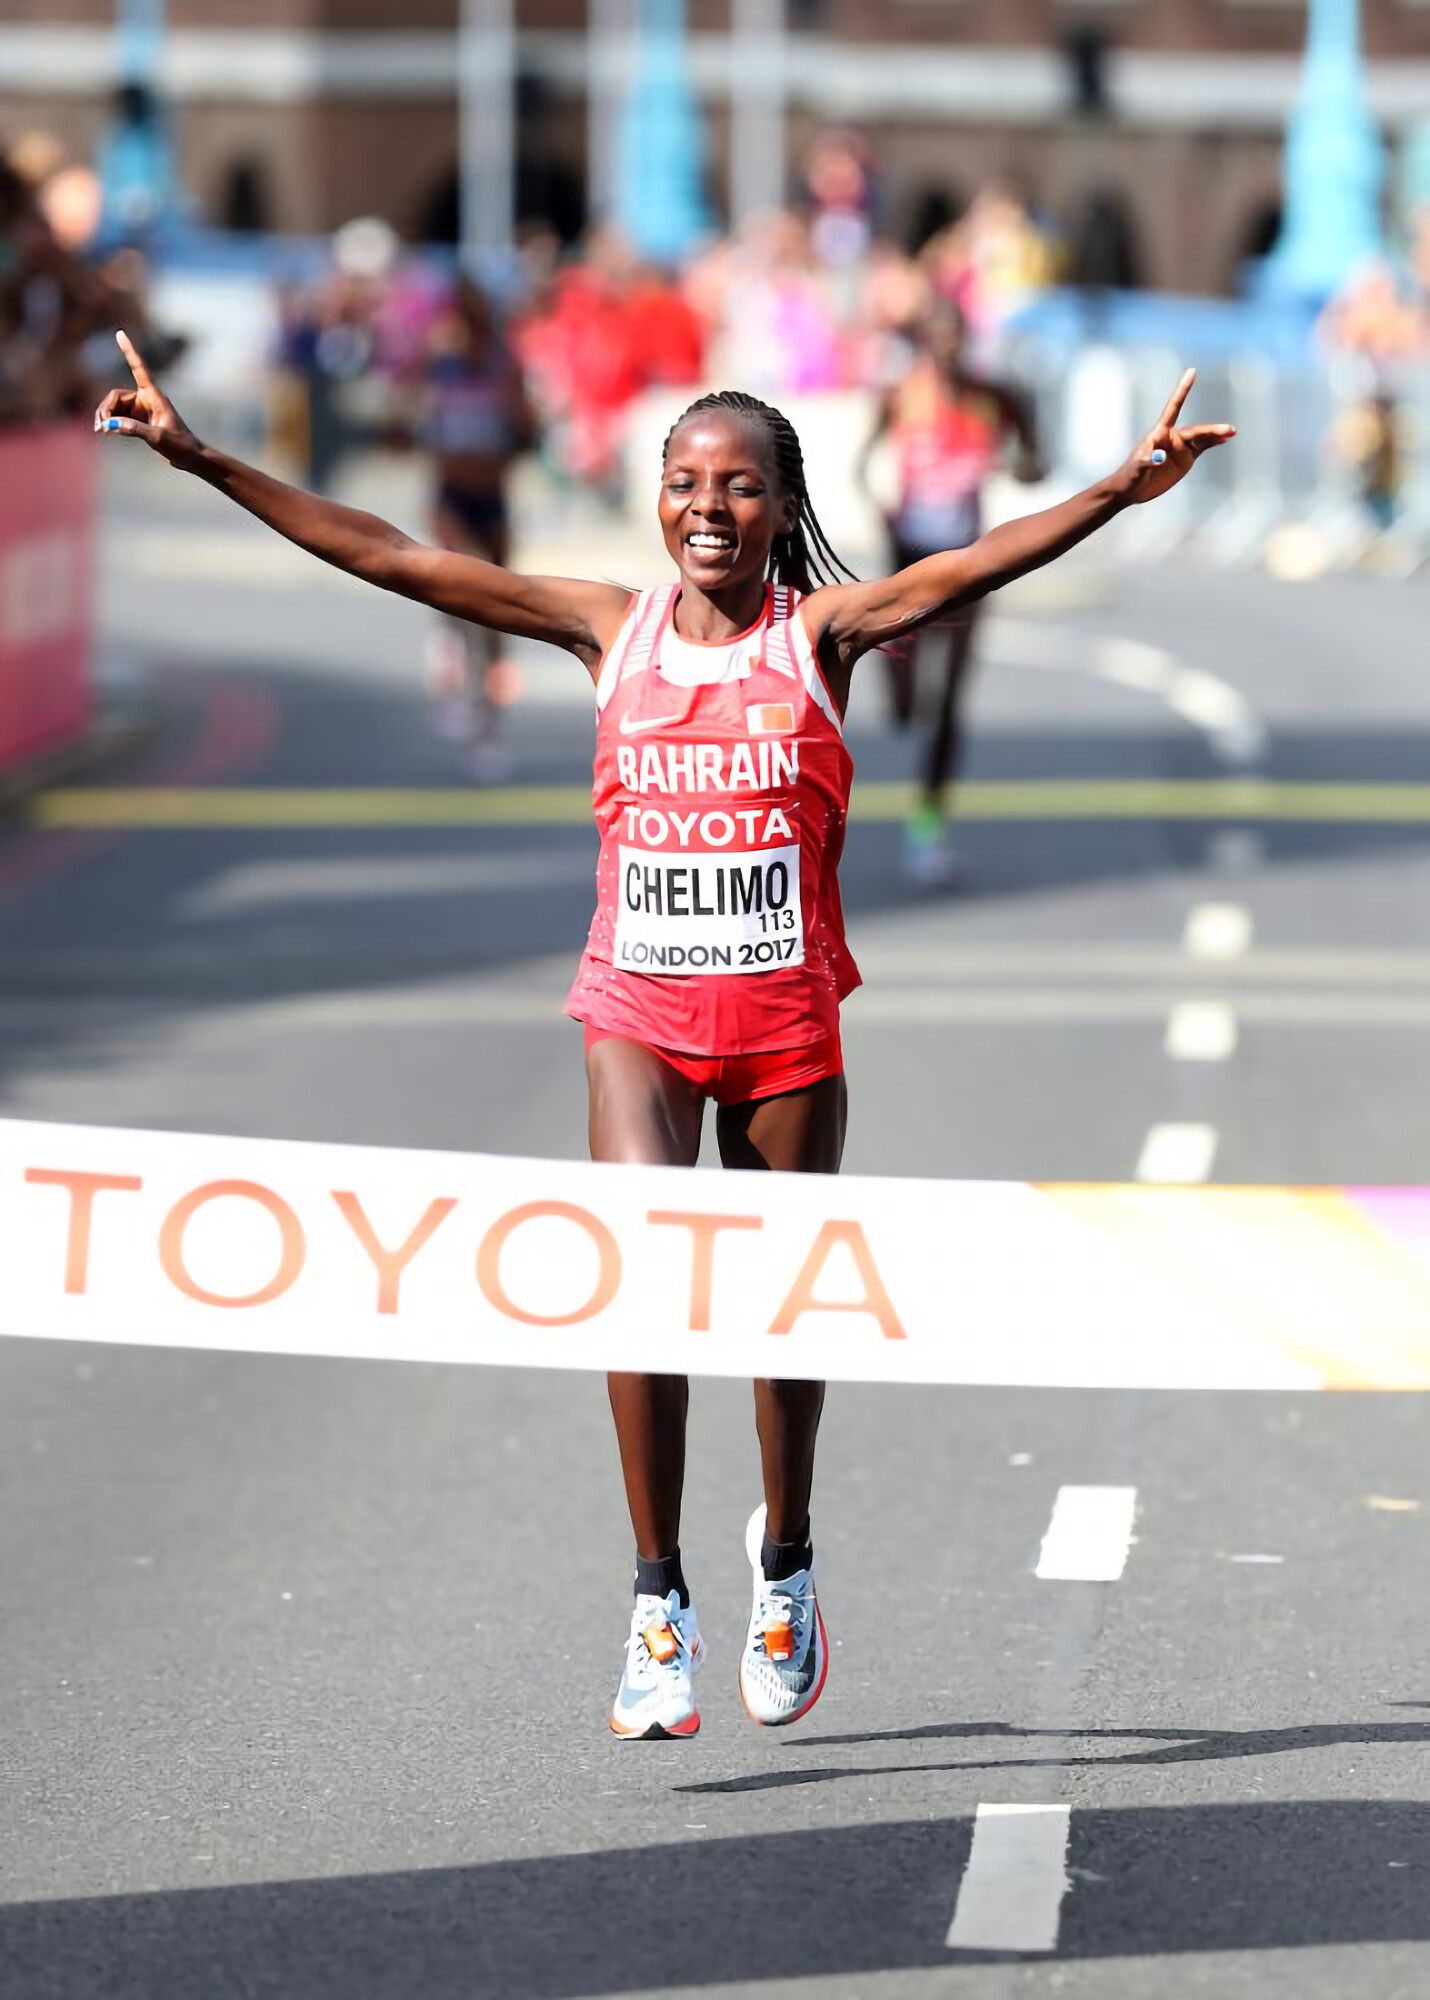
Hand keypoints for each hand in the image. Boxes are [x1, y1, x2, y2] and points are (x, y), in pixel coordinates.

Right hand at [94, 329, 198, 466]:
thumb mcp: (159, 437)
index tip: (120, 333)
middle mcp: (146, 400)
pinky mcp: (139, 422)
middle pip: (116, 396)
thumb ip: (135, 430)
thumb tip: (111, 424)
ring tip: (101, 431)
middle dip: (106, 408)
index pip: (139, 368)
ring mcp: (142, 411)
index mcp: (154, 396)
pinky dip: (111, 423)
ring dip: (106, 417)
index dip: (129, 351)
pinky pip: (119, 418)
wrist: (191, 458)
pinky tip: (106, 432)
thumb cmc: (181, 445)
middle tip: (101, 426)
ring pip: (115, 408)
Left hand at [1116, 368, 1233, 504]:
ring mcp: (1180, 447)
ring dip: (1216, 434)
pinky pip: (1202, 447)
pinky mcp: (1185, 459)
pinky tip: (1225, 439)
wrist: (1132, 489)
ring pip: (1202, 437)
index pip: (1173, 407)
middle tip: (1227, 430)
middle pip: (1195, 429)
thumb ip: (1146, 460)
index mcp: (1159, 433)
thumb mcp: (1136, 468)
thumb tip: (1158, 456)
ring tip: (1232, 432)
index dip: (1182, 390)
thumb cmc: (1130, 476)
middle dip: (1211, 430)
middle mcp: (1172, 437)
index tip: (1192, 372)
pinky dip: (1214, 442)